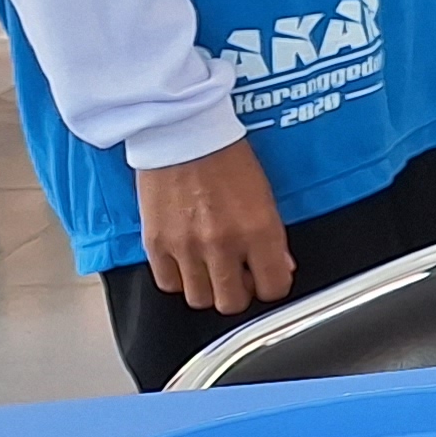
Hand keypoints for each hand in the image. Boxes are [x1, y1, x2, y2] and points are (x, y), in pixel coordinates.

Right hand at [136, 135, 291, 315]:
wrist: (182, 134)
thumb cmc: (225, 156)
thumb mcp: (264, 194)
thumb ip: (272, 237)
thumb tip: (280, 266)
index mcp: (258, 230)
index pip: (274, 287)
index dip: (272, 286)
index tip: (268, 279)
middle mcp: (223, 244)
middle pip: (232, 303)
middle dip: (240, 294)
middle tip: (239, 277)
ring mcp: (186, 247)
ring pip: (200, 299)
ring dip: (208, 288)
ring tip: (212, 269)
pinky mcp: (155, 244)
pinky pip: (168, 284)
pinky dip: (179, 278)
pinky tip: (187, 261)